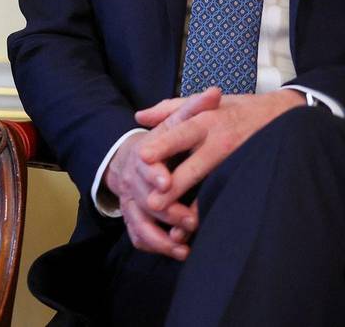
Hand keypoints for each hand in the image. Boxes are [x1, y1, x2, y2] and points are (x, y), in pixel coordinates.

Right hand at [103, 89, 220, 259]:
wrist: (129, 157)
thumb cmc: (164, 140)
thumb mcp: (176, 121)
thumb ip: (194, 108)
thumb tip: (215, 92)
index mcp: (143, 153)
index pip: (144, 163)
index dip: (154, 173)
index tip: (166, 181)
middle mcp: (132, 178)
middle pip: (141, 197)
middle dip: (166, 210)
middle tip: (189, 220)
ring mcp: (130, 200)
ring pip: (139, 222)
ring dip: (161, 235)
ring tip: (185, 243)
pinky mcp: (134, 218)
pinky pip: (139, 236)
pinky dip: (156, 246)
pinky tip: (179, 252)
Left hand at [133, 88, 305, 217]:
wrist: (286, 117)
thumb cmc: (240, 109)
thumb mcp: (207, 102)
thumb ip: (171, 109)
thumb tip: (140, 117)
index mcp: (207, 121)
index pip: (181, 133)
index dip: (163, 144)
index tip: (142, 155)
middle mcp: (221, 142)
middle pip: (195, 166)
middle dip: (174, 185)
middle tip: (152, 202)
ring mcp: (237, 162)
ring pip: (212, 188)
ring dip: (193, 209)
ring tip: (175, 228)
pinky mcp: (247, 176)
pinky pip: (228, 196)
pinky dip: (213, 213)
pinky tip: (198, 229)